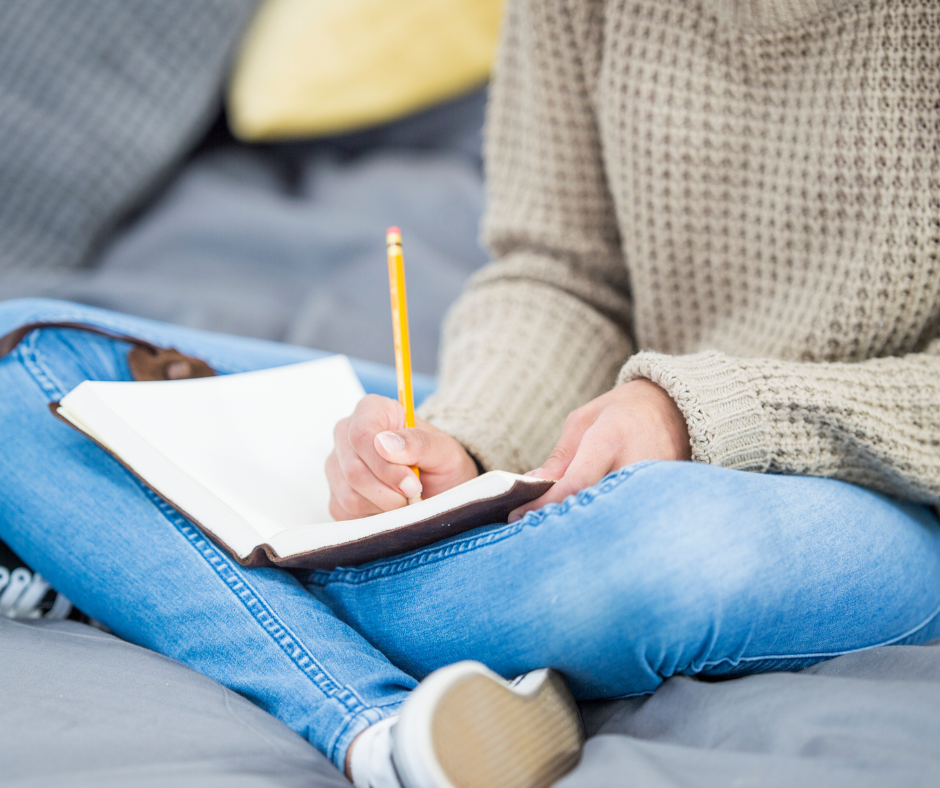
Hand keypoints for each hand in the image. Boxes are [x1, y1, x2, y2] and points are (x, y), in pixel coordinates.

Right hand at [326, 394, 478, 519]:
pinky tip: (392, 509)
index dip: (384, 465)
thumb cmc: (440, 461)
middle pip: (353, 470)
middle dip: (389, 491)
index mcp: (371, 410)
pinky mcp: (336, 496)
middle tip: (415, 496)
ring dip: (384, 507)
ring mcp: (337, 466)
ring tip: (408, 501)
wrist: (440, 485)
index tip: (411, 484)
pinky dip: (375, 518)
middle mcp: (346, 435)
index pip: (361, 435)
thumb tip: (385, 444)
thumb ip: (418, 443)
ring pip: (349, 496)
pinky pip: (347, 514)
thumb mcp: (443, 450)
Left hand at [508, 379, 690, 520]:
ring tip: (560, 536)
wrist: (676, 409)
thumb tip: (531, 487)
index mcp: (610, 439)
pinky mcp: (664, 500)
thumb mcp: (584, 421)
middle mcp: (635, 465)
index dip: (544, 504)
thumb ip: (560, 456)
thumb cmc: (622, 412)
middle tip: (535, 533)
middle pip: (594, 508)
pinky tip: (588, 531)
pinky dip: (606, 526)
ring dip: (584, 528)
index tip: (517, 516)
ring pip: (611, 519)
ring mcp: (654, 486)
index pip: (574, 483)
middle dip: (563, 523)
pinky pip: (628, 519)